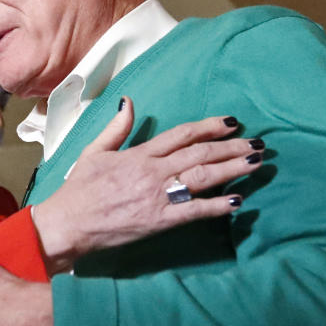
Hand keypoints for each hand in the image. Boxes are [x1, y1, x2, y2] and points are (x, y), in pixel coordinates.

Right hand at [32, 97, 261, 271]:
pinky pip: (195, 211)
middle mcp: (153, 172)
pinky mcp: (160, 221)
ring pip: (203, 177)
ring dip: (233, 169)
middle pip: (200, 154)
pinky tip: (239, 201)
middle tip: (257, 142)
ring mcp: (158, 197)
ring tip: (256, 162)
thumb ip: (116, 128)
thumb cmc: (79, 189)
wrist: (68, 224)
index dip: (209, 127)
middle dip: (232, 147)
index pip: (182, 134)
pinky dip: (218, 206)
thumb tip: (129, 101)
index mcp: (139, 154)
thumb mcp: (94, 152)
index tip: (231, 122)